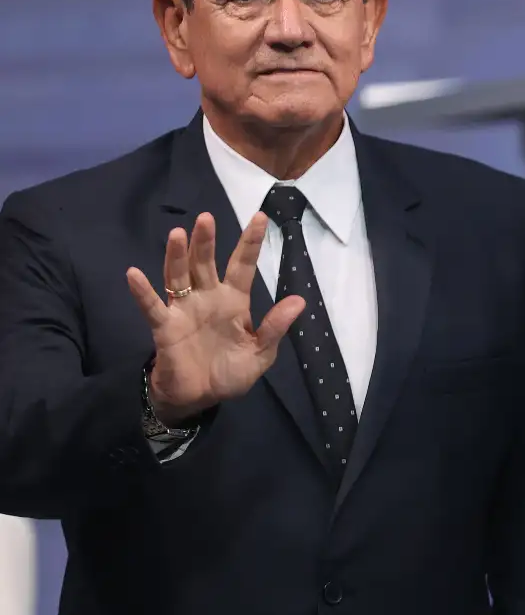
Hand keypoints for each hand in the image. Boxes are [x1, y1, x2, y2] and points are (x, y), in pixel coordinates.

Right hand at [126, 212, 304, 425]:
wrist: (199, 398)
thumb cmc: (230, 373)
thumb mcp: (261, 353)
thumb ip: (275, 327)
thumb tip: (299, 301)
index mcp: (234, 301)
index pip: (243, 265)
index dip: (250, 242)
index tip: (259, 216)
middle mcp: (208, 298)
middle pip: (206, 264)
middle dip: (206, 241)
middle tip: (206, 217)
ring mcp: (184, 309)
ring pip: (179, 276)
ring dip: (176, 256)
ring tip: (178, 234)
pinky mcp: (165, 327)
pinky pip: (153, 307)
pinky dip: (143, 292)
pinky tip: (134, 274)